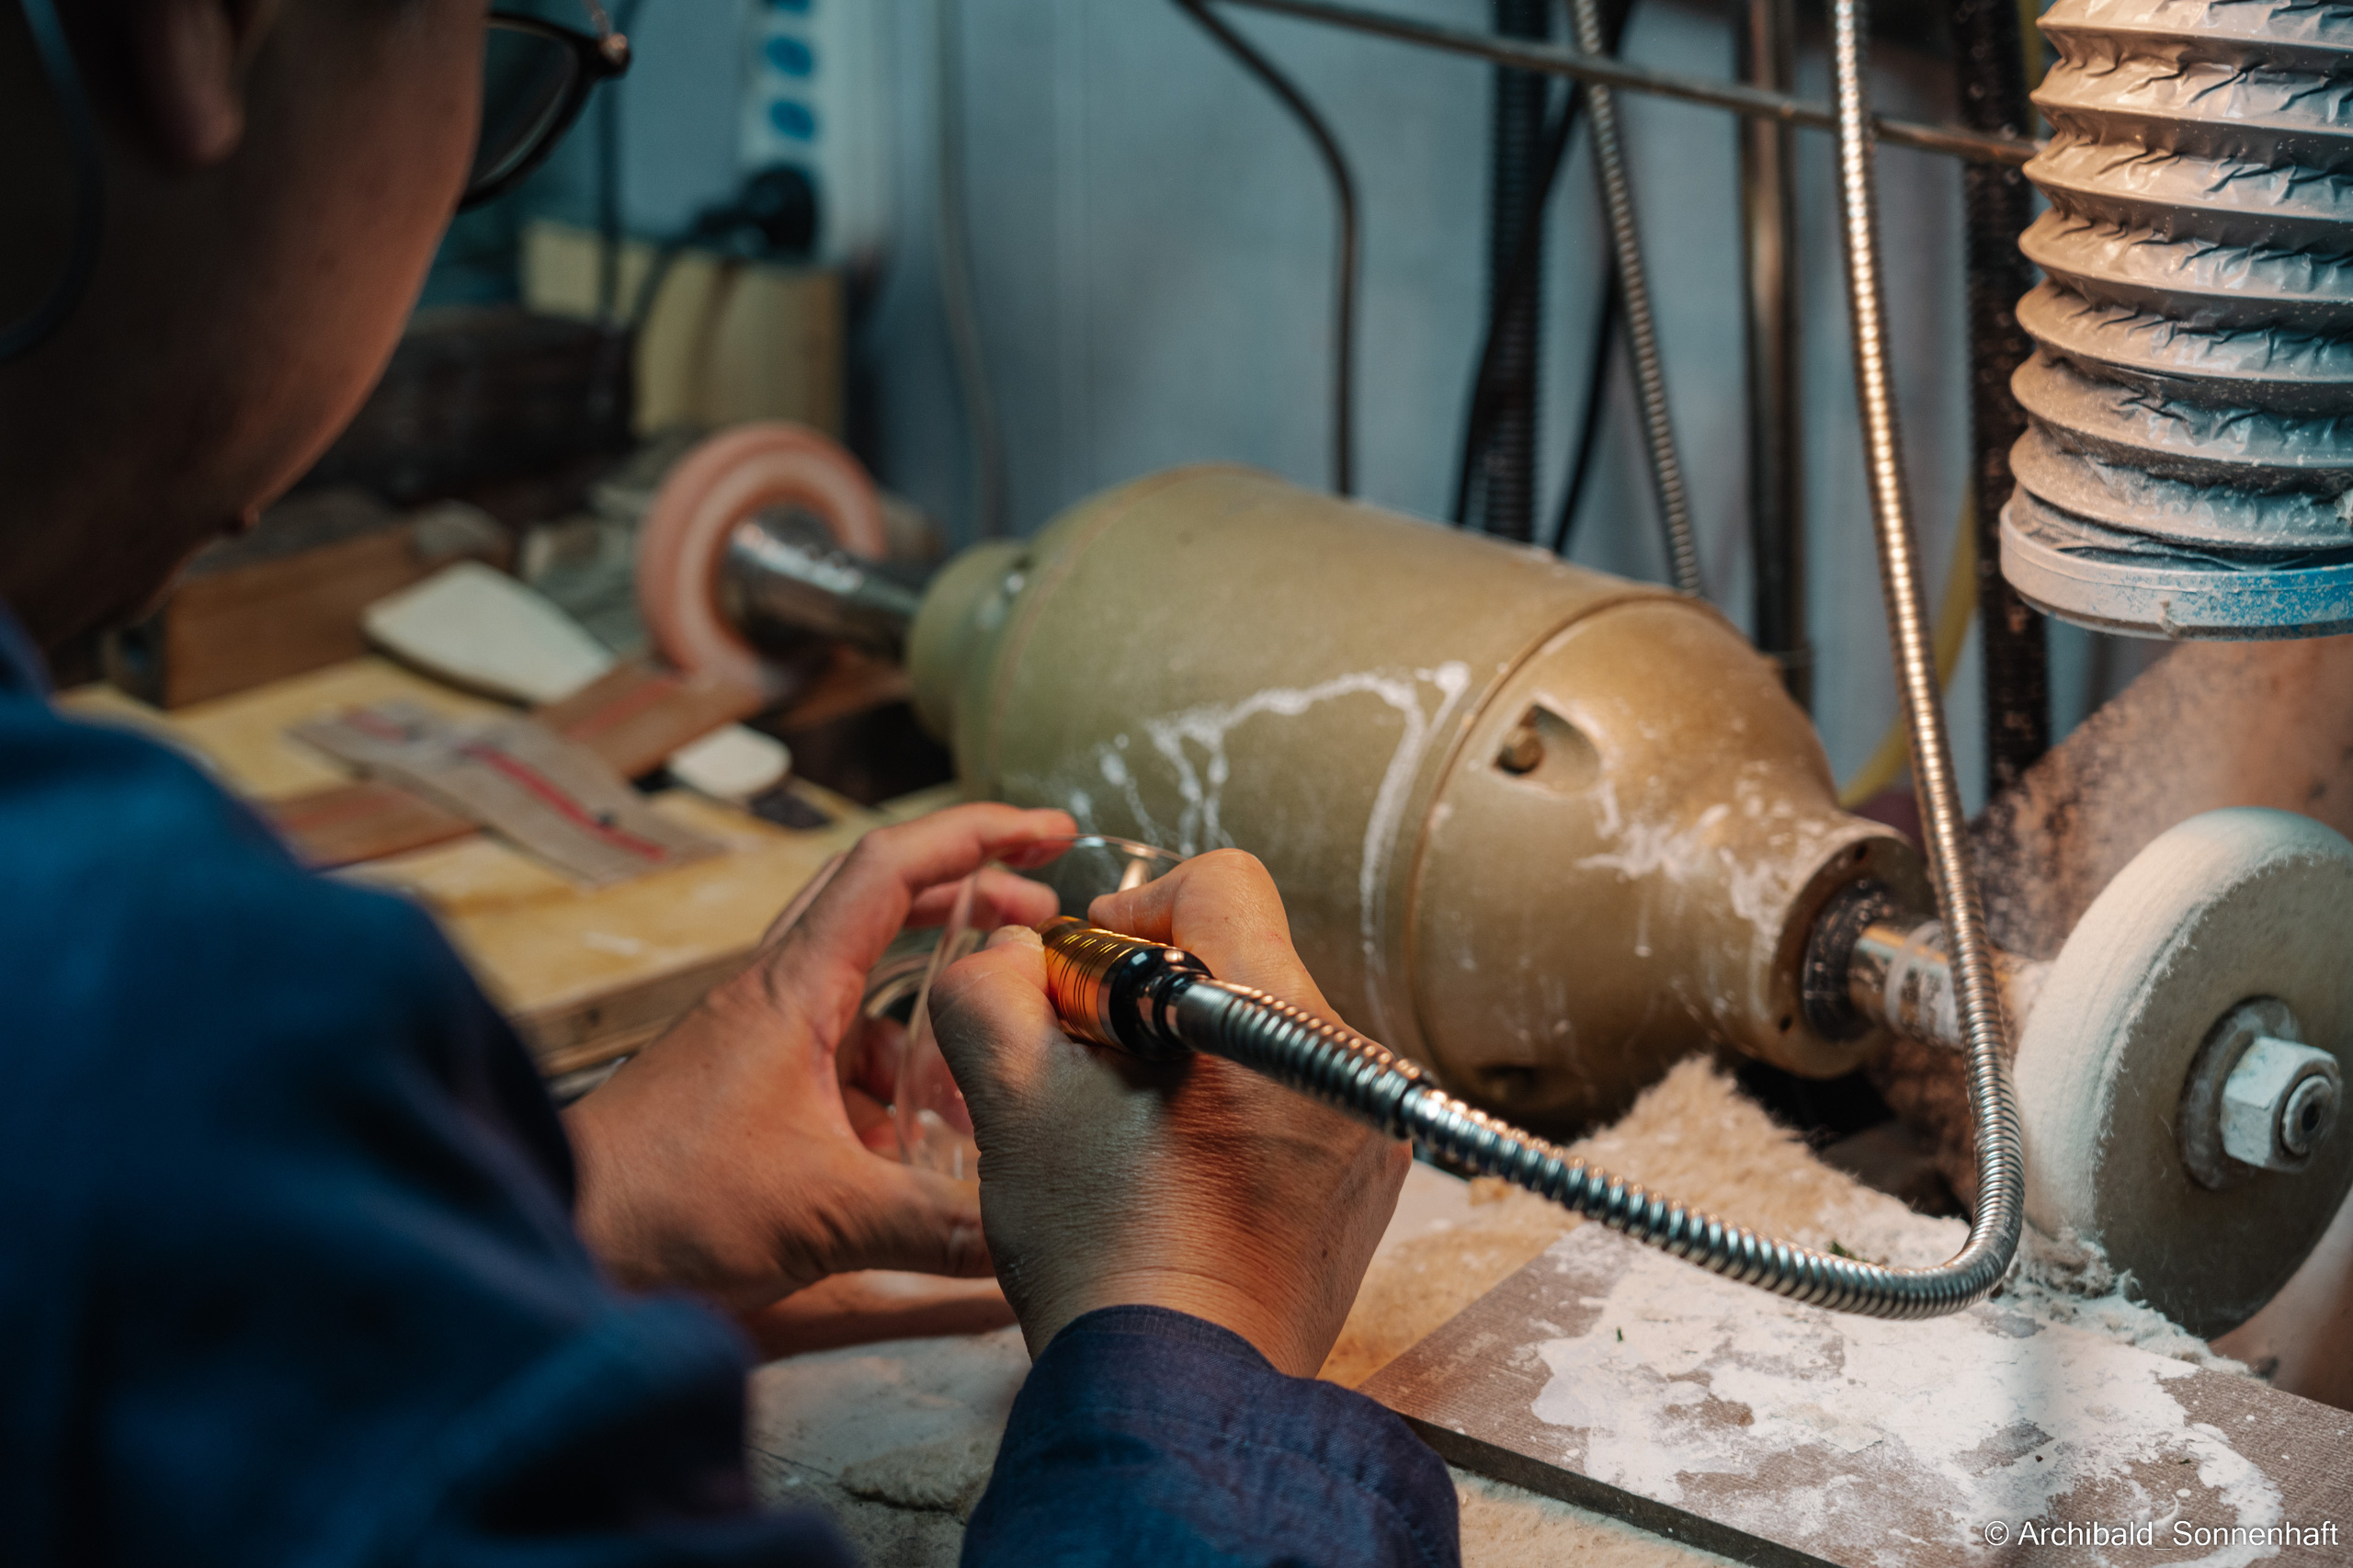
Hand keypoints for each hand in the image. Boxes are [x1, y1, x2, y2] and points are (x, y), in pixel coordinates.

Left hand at [564, 803, 1072, 1309]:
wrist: (560, 1244)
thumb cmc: (665, 1204)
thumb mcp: (824, 1215)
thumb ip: (937, 1226)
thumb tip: (1029, 1238)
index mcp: (793, 988)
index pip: (893, 867)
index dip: (978, 834)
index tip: (1051, 834)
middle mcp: (776, 999)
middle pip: (886, 909)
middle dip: (971, 905)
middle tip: (1041, 927)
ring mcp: (761, 1045)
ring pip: (867, 998)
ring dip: (936, 1017)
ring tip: (995, 1068)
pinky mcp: (751, 1096)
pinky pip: (843, 1065)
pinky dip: (896, 1086)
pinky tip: (928, 1147)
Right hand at [926, 849, 1409, 1376]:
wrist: (1171, 1392)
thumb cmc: (1102, 1248)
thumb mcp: (1010, 1096)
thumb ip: (990, 988)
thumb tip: (1011, 955)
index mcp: (1273, 1015)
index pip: (1223, 882)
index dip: (1135, 910)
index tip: (1087, 974)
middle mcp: (1339, 1064)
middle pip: (1239, 962)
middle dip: (1151, 996)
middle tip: (1085, 1063)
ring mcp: (1359, 1135)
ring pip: (1256, 1039)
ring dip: (1185, 1061)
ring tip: (1121, 1133)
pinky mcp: (1356, 1194)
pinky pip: (1286, 1110)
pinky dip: (1226, 1122)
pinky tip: (1169, 1181)